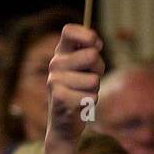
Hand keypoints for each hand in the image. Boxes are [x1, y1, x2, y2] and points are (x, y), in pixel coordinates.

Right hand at [47, 24, 104, 141]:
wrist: (65, 122)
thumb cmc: (80, 90)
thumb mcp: (88, 68)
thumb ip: (91, 52)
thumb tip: (96, 43)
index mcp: (61, 52)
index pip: (69, 31)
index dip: (86, 34)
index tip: (96, 44)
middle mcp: (55, 64)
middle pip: (91, 55)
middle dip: (98, 68)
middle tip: (89, 79)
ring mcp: (55, 81)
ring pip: (94, 80)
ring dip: (94, 89)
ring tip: (83, 93)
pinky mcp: (59, 98)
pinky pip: (91, 97)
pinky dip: (91, 102)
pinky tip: (80, 105)